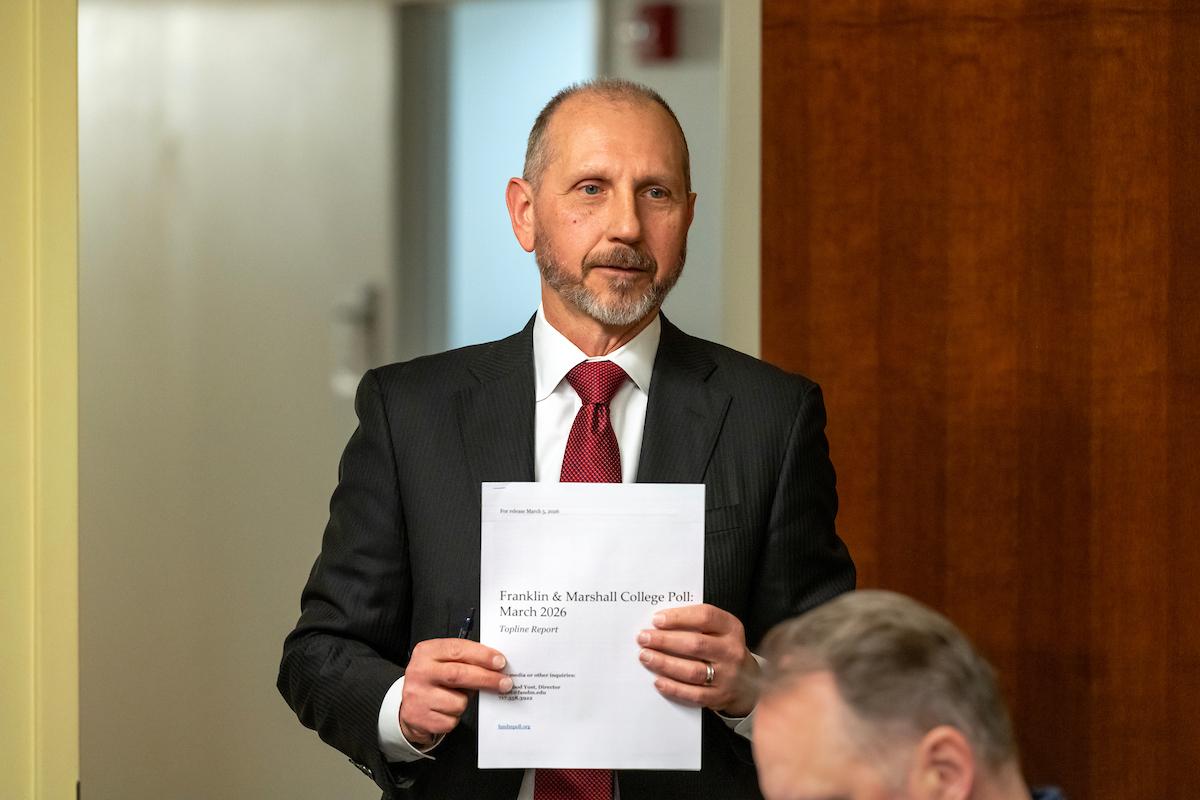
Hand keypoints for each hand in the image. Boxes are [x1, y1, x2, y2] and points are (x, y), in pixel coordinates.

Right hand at [399, 638, 510, 747]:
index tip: (501, 662)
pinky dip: (455, 717)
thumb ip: (464, 659)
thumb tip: (496, 666)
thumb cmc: (433, 679)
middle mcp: (419, 672)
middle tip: (505, 682)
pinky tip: (446, 710)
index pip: (458, 650)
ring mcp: (418, 696)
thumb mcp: (442, 661)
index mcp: (426, 652)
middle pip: (459, 674)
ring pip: (458, 701)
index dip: (482, 655)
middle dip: (486, 678)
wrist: (407, 705)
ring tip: (456, 697)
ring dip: (466, 701)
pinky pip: (451, 720)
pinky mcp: (420, 718)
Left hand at [636, 604, 760, 716]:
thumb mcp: (719, 630)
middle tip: (644, 638)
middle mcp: (732, 651)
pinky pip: (693, 694)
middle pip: (695, 644)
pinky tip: (657, 681)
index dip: (679, 617)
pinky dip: (673, 688)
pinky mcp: (719, 696)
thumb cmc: (722, 649)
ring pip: (692, 670)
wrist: (748, 682)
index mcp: (731, 628)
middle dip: (665, 641)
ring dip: (664, 663)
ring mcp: (727, 676)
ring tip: (645, 657)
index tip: (657, 619)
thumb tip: (659, 623)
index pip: (705, 617)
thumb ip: (695, 624)